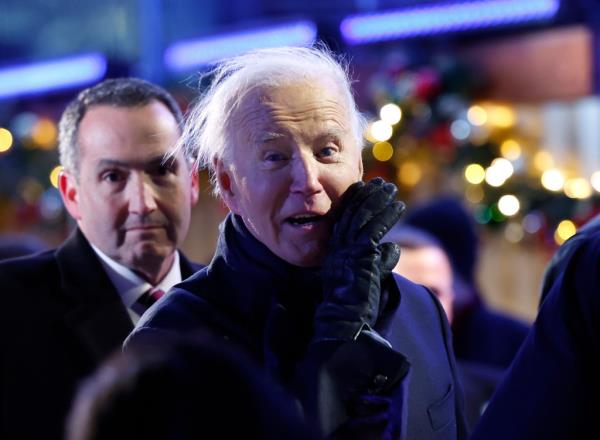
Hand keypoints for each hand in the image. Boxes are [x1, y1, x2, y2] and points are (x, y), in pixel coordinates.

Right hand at [313, 178, 404, 341]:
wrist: (346, 320)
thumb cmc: (356, 306)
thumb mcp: (368, 277)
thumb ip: (379, 261)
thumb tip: (393, 249)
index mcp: (336, 251)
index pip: (345, 220)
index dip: (356, 203)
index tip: (365, 189)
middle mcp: (339, 246)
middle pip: (352, 213)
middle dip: (367, 195)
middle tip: (380, 182)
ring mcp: (348, 249)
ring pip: (363, 217)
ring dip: (379, 200)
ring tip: (391, 189)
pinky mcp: (361, 253)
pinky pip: (375, 228)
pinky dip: (387, 215)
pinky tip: (398, 206)